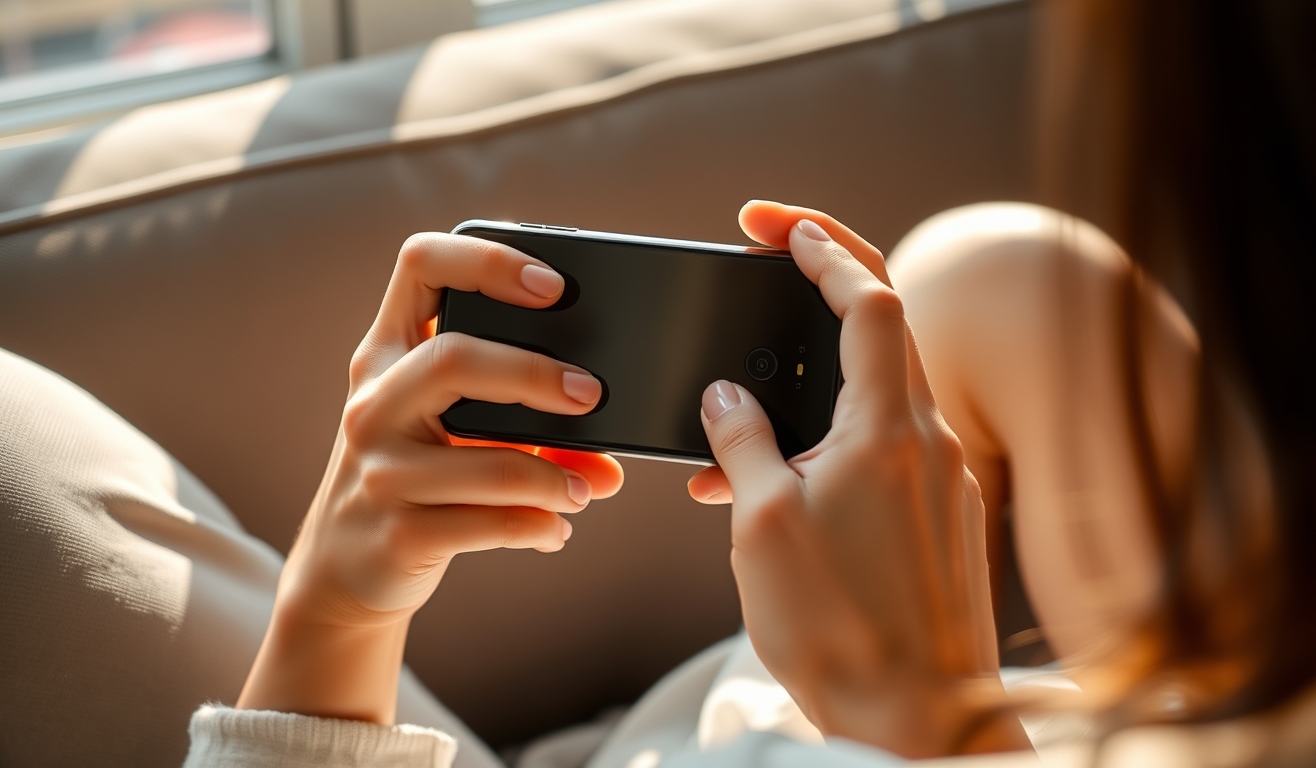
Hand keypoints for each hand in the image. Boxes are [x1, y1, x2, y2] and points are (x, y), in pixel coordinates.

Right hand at [238, 233, 623, 722]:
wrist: (343, 572)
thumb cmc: (415, 481)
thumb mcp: (453, 437)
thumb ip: (531, 432)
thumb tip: (609, 462)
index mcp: (388, 353)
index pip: (420, 264)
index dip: (488, 261)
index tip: (553, 287)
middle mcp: (374, 402)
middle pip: (453, 358)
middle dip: (535, 374)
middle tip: (590, 396)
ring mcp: (379, 470)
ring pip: (486, 462)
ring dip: (552, 477)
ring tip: (584, 488)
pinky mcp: (397, 534)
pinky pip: (488, 524)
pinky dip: (537, 525)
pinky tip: (556, 528)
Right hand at [688, 202, 1027, 756]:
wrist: (919, 721)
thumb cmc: (843, 631)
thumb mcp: (762, 527)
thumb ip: (741, 444)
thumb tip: (726, 396)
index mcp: (888, 431)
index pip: (870, 300)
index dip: (826, 249)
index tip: (781, 226)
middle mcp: (931, 442)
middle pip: (883, 331)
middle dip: (822, 292)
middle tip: (770, 269)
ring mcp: (943, 479)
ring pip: (874, 398)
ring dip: (811, 392)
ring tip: (738, 433)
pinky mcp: (942, 517)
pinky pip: (884, 450)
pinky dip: (831, 444)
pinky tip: (779, 488)